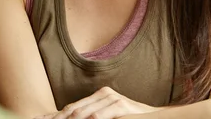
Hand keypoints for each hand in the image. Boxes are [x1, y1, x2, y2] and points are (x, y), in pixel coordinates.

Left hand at [34, 87, 161, 118]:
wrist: (157, 117)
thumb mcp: (108, 118)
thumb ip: (90, 117)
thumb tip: (70, 118)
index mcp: (97, 97)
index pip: (69, 109)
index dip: (53, 116)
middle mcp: (103, 95)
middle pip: (72, 111)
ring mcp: (112, 99)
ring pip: (83, 114)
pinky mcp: (122, 106)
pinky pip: (100, 116)